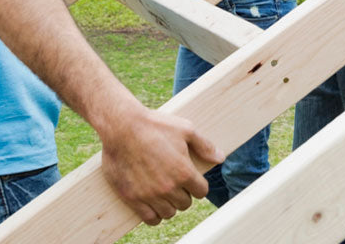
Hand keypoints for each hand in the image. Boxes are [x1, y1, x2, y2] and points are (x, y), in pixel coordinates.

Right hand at [99, 105, 222, 225]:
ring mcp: (149, 195)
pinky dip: (154, 215)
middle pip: (185, 203)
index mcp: (184, 172)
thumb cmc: (157, 126)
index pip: (201, 191)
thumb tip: (221, 158)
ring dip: (170, 205)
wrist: (124, 128)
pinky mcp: (132, 199)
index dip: (199, 185)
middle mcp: (168, 188)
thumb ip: (205, 145)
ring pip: (168, 213)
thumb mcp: (187, 130)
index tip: (193, 180)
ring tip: (166, 193)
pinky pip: (149, 219)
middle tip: (178, 183)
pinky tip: (154, 205)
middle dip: (185, 194)